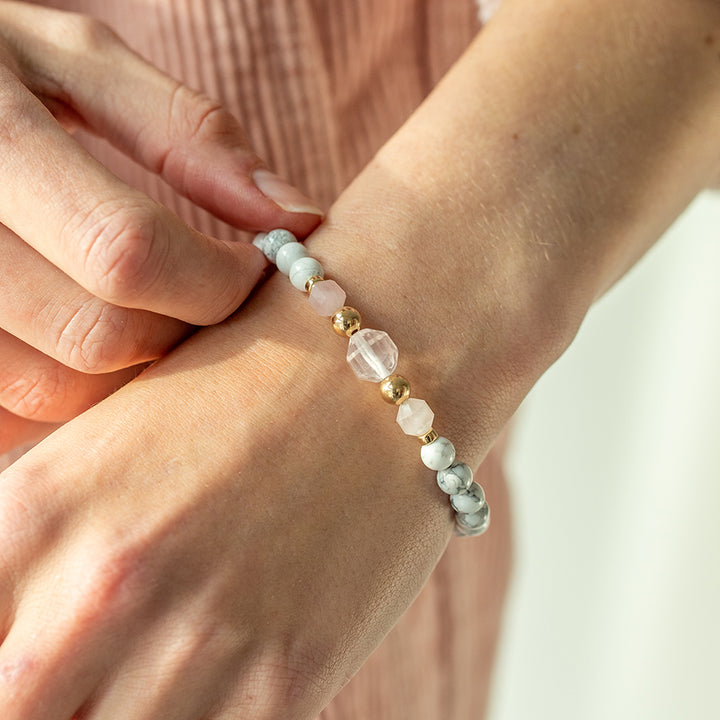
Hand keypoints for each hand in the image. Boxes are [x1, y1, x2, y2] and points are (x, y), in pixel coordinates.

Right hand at [0, 1, 321, 451]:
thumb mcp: (75, 62)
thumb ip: (187, 133)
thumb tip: (296, 216)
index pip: (127, 252)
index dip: (217, 279)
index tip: (259, 267)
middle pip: (98, 337)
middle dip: (183, 327)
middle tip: (207, 294)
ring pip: (54, 391)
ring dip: (134, 367)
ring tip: (150, 310)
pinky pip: (11, 414)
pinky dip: (70, 386)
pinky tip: (85, 333)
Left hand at [0, 140, 544, 716]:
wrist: (384, 369)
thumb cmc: (252, 387)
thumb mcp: (119, 440)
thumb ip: (45, 546)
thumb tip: (25, 620)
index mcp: (40, 506)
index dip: (6, 660)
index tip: (36, 657)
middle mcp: (103, 583)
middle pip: (17, 706)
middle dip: (48, 699)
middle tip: (87, 679)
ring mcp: (200, 640)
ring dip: (117, 717)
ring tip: (149, 678)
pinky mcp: (289, 679)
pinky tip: (209, 688)